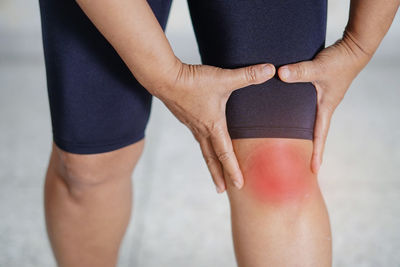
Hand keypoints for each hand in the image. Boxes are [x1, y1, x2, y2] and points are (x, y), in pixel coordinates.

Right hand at [153, 58, 274, 192]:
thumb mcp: (224, 78)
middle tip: (222, 191)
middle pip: (211, 159)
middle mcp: (202, 130)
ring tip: (214, 171)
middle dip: (218, 176)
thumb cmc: (193, 81)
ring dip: (210, 162)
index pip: (225, 154)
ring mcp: (192, 125)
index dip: (233, 170)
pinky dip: (203, 146)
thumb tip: (271, 70)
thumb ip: (248, 75)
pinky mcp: (185, 118)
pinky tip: (204, 140)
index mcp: (213, 126)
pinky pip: (197, 137)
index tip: (239, 185)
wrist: (164, 78)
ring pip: (203, 149)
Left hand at [277, 31, 371, 173]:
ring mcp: (321, 98)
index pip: (320, 135)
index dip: (317, 153)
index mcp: (326, 107)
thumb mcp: (319, 67)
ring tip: (286, 141)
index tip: (314, 170)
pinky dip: (296, 112)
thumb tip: (280, 75)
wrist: (353, 47)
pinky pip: (305, 105)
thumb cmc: (341, 60)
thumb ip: (300, 71)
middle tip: (297, 162)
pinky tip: (285, 112)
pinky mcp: (317, 89)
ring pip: (307, 118)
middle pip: (313, 130)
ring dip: (300, 129)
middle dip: (307, 147)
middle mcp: (324, 106)